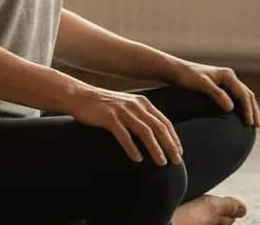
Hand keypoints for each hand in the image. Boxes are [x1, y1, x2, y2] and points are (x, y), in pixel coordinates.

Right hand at [66, 85, 182, 164]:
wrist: (81, 96)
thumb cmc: (104, 105)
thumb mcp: (127, 105)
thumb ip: (140, 115)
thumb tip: (155, 133)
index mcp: (142, 103)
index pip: (164, 122)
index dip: (174, 138)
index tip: (179, 152)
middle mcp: (135, 106)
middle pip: (158, 128)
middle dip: (170, 145)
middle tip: (176, 161)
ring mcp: (123, 111)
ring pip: (145, 132)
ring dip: (155, 149)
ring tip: (161, 162)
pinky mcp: (109, 118)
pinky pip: (124, 136)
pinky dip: (132, 148)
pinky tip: (137, 159)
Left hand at [172, 61, 259, 127]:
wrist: (176, 70)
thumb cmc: (187, 77)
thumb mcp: (202, 85)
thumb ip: (217, 94)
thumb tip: (231, 107)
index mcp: (228, 76)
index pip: (243, 94)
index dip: (248, 109)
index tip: (251, 123)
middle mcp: (229, 77)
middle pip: (247, 95)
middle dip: (254, 110)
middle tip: (258, 125)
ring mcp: (225, 81)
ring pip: (243, 96)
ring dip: (250, 108)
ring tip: (256, 122)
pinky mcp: (220, 86)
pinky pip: (236, 97)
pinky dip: (242, 106)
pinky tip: (242, 115)